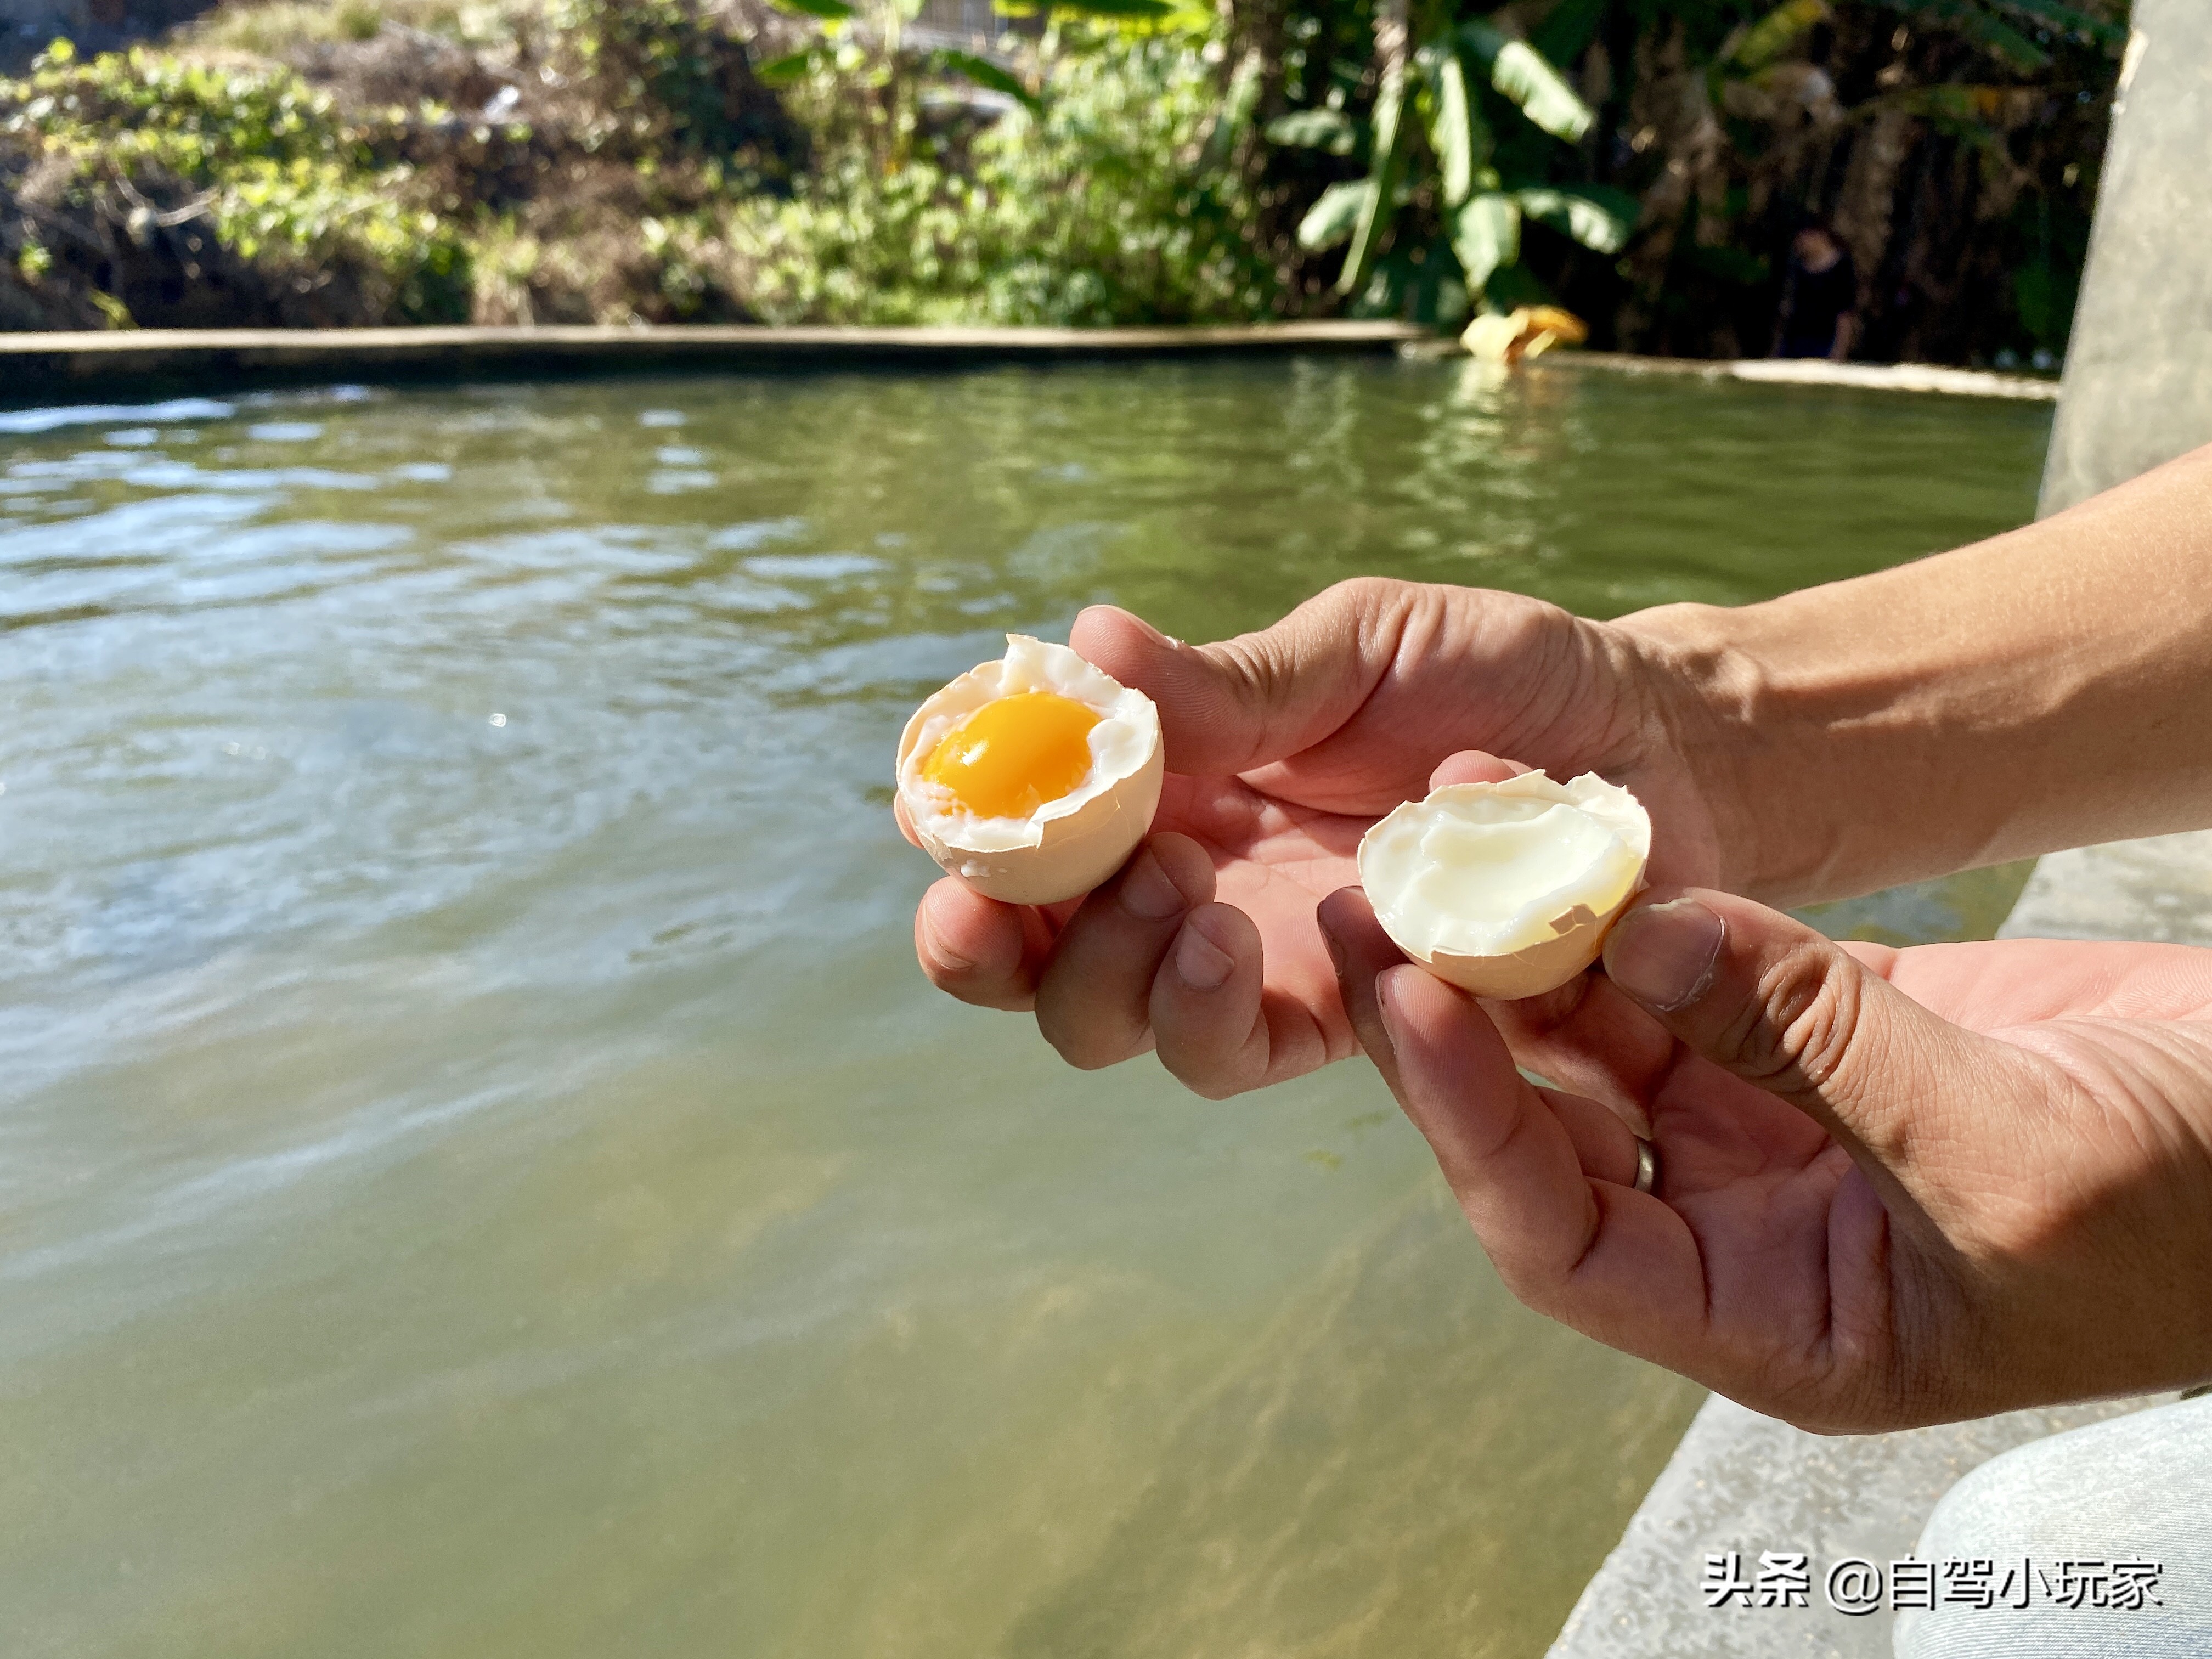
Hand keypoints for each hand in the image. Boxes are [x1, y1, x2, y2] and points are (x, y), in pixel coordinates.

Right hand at [904, 578, 1731, 1096]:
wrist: (1655, 745)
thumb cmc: (1502, 675)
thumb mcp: (1360, 647)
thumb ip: (1227, 681)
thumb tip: (1083, 643)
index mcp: (1177, 790)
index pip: (1029, 844)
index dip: (965, 851)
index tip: (942, 824)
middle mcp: (1199, 890)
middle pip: (1044, 970)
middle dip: (1009, 945)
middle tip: (1076, 872)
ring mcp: (1269, 965)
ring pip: (1128, 1032)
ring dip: (1119, 977)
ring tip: (1188, 899)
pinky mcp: (1353, 1022)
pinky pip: (1245, 1052)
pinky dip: (1216, 1014)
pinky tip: (1248, 946)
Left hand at [1321, 882, 2211, 1429]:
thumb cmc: (2206, 1212)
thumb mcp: (2011, 1149)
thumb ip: (1818, 1042)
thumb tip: (1635, 935)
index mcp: (1777, 1320)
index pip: (1563, 1235)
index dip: (1472, 1125)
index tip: (1410, 1002)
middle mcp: (1751, 1227)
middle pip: (1557, 1123)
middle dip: (1464, 1015)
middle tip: (1375, 899)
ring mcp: (1783, 1120)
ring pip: (1614, 1027)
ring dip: (1534, 936)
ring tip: (1452, 828)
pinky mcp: (1825, 1025)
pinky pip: (1698, 961)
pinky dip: (1637, 899)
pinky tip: (1567, 825)